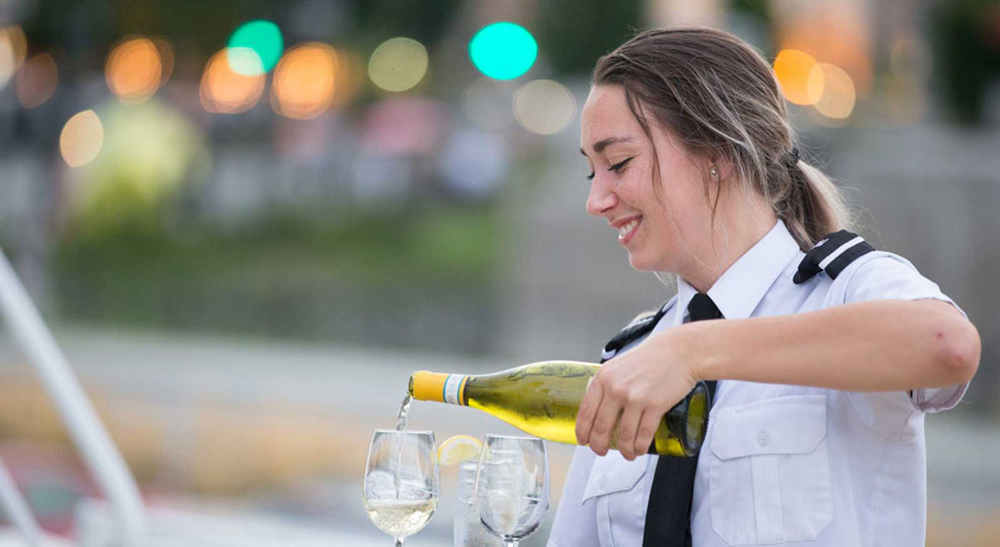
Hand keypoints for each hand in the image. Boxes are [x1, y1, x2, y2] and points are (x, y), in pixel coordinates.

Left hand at [575, 328, 699, 459]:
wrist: (678, 352)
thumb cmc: (649, 358)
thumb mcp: (618, 366)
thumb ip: (606, 384)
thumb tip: (596, 407)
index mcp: (603, 378)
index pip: (586, 411)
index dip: (583, 431)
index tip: (584, 441)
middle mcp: (616, 388)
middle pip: (601, 427)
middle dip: (599, 445)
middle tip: (601, 452)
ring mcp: (635, 397)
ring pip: (624, 435)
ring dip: (624, 450)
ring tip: (627, 454)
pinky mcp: (655, 405)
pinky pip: (644, 434)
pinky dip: (640, 446)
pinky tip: (639, 450)